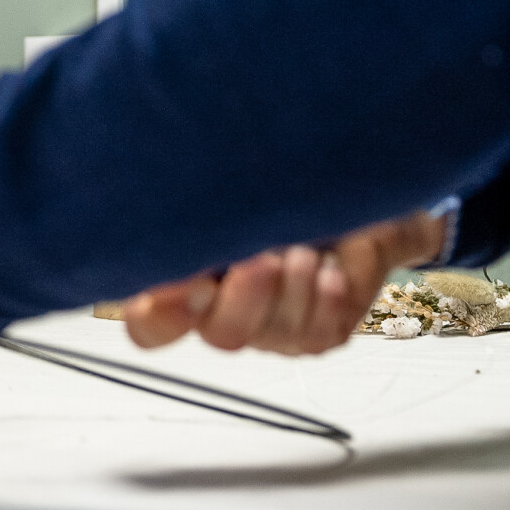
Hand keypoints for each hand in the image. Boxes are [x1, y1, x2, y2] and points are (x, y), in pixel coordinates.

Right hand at [121, 208, 448, 356]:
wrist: (357, 188)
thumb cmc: (285, 174)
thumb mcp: (240, 176)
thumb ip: (202, 194)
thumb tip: (173, 188)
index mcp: (189, 273)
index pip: (152, 322)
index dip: (160, 315)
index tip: (195, 282)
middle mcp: (226, 308)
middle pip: (220, 334)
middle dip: (246, 297)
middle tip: (265, 258)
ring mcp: (272, 328)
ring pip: (271, 335)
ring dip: (292, 288)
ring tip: (306, 249)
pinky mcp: (318, 334)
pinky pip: (316, 335)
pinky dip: (324, 298)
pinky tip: (331, 271)